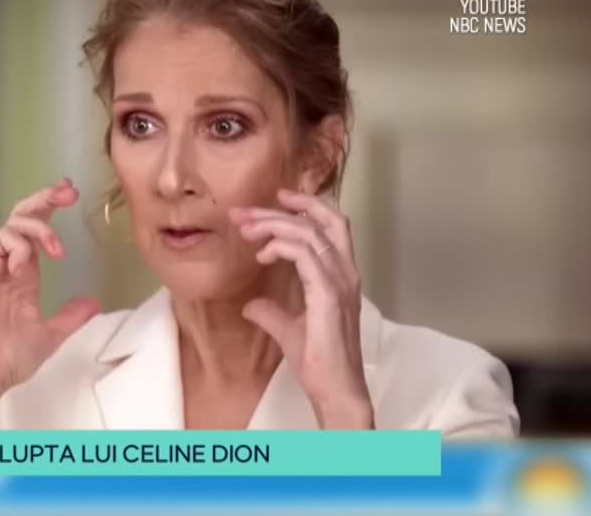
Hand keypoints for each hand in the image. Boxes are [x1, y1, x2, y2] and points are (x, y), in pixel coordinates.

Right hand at [0, 179, 100, 428]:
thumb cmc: (9, 357)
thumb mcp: (51, 334)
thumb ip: (71, 317)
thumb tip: (93, 303)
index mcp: (24, 274)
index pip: (36, 231)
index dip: (51, 209)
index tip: (72, 196)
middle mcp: (7, 263)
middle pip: (22, 216)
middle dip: (46, 198)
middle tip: (69, 191)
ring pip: (14, 224)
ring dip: (40, 228)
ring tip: (57, 249)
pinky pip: (0, 241)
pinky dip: (20, 245)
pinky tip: (27, 264)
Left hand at [229, 189, 373, 429]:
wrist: (335, 390)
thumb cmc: (320, 362)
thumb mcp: (288, 330)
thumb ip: (271, 312)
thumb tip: (252, 305)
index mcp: (341, 276)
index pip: (331, 226)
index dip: (305, 206)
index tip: (275, 200)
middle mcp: (345, 273)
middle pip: (321, 220)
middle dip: (280, 210)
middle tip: (245, 213)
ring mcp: (340, 282)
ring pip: (309, 232)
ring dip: (273, 224)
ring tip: (246, 230)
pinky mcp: (328, 294)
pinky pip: (305, 254)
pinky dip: (280, 246)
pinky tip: (262, 256)